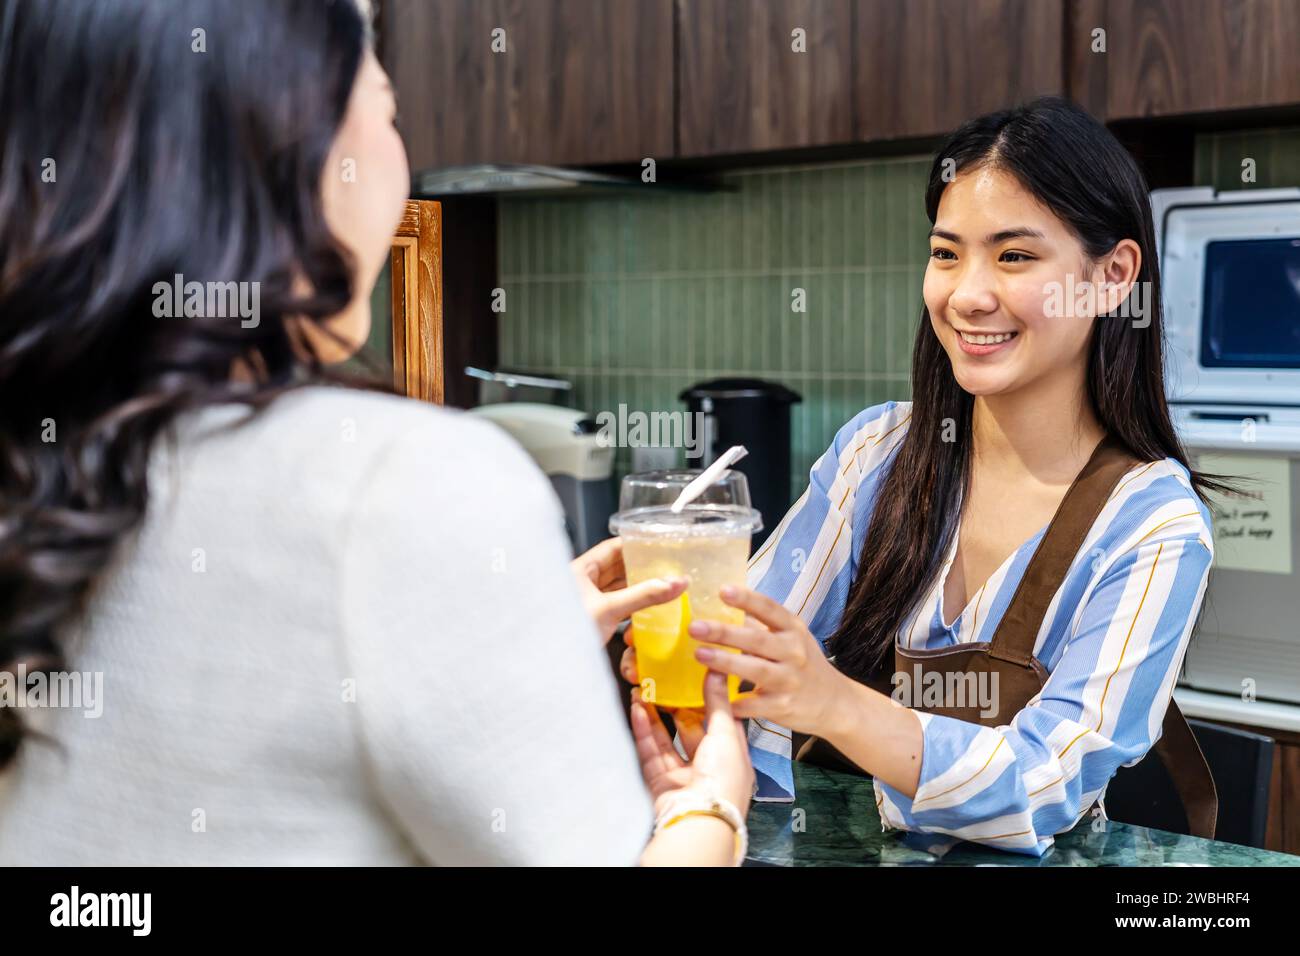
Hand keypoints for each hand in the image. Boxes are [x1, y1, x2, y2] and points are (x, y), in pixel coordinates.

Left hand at [571, 537, 687, 644]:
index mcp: (580, 569)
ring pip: (616, 588)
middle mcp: (582, 581)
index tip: (657, 546)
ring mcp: (587, 600)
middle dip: (639, 568)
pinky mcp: (592, 618)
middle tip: (664, 567)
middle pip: (616, 567)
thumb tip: (675, 582)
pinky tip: (644, 608)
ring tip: (659, 585)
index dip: (635, 545)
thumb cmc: (566, 631)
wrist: (553, 663)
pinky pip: (615, 605)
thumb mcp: (609, 609)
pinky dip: (630, 605)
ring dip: (636, 588)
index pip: (612, 548)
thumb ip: (643, 596)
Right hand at [630, 670, 753, 817]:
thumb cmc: (724, 780)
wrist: (700, 818)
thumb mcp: (726, 734)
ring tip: (643, 692)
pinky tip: (637, 711)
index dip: (711, 701)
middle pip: (691, 732)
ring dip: (654, 717)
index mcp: (733, 758)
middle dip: (676, 709)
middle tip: (665, 684)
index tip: (698, 680)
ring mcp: (684, 777)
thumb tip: (718, 672)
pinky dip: (644, 732)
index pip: (722, 723)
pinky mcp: (661, 785)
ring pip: (667, 741)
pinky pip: (651, 753)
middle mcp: (710, 769)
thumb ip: (718, 701)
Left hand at [688, 585, 846, 737]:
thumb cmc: (803, 663)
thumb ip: (763, 624)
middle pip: (756, 640)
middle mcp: (793, 652)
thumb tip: (726, 601)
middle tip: (695, 627)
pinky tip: (715, 699)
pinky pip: (754, 705)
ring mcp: (789, 680)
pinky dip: (735, 703)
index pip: (769, 609)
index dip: (746, 599)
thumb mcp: (791, 637)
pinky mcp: (783, 706)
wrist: (834, 703)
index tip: (722, 591)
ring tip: (699, 654)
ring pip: (755, 670)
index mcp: (793, 629)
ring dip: (725, 663)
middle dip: (724, 633)